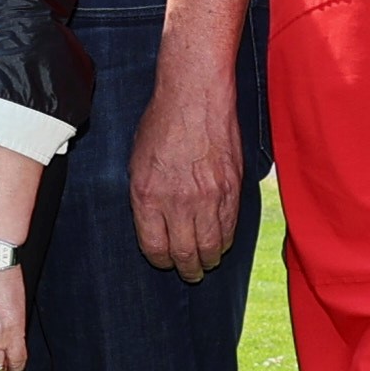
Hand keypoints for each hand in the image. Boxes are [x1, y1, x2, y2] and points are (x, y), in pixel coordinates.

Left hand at [128, 65, 243, 279]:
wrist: (196, 97)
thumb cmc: (162, 125)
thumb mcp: (136, 162)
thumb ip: (144, 196)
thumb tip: (153, 223)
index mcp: (147, 196)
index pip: (155, 247)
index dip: (160, 261)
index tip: (163, 262)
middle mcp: (178, 202)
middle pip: (185, 253)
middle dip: (187, 269)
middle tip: (189, 273)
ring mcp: (209, 197)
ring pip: (212, 245)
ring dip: (209, 259)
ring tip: (206, 263)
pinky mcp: (232, 189)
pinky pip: (231, 227)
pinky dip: (226, 241)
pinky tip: (222, 244)